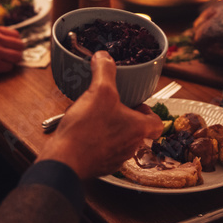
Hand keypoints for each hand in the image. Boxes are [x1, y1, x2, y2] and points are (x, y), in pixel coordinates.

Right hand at [0, 25, 23, 77]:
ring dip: (12, 61)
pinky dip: (4, 69)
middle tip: (11, 57)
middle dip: (16, 53)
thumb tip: (10, 42)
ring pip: (17, 57)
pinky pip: (9, 67)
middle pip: (20, 46)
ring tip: (4, 63)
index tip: (13, 48)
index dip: (15, 43)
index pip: (16, 35)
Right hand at [36, 51, 162, 179]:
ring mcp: (115, 159)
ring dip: (112, 129)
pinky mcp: (100, 166)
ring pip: (121, 141)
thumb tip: (104, 57)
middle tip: (113, 106)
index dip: (148, 112)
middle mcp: (131, 147)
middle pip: (137, 130)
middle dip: (126, 117)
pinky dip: (97, 141)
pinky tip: (84, 132)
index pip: (157, 123)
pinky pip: (104, 151)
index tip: (136, 104)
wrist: (65, 159)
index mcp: (138, 129)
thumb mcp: (99, 91)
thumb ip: (104, 70)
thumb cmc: (87, 129)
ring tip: (96, 117)